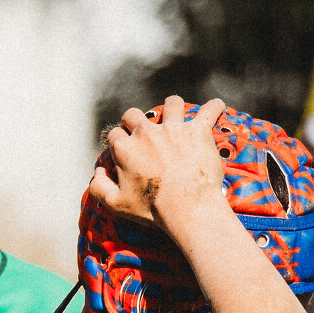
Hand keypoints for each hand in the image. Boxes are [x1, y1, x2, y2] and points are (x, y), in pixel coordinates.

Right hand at [90, 95, 229, 239]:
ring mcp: (174, 128)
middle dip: (135, 121)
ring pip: (171, 104)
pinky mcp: (198, 130)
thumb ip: (98, 187)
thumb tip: (97, 171)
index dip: (118, 143)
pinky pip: (210, 110)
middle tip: (144, 134)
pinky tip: (215, 108)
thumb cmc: (152, 208)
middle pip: (134, 114)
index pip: (115, 134)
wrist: (187, 207)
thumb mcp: (115, 204)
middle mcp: (146, 132)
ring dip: (172, 109)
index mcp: (124, 148)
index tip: (124, 151)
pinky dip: (213, 108)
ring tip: (176, 117)